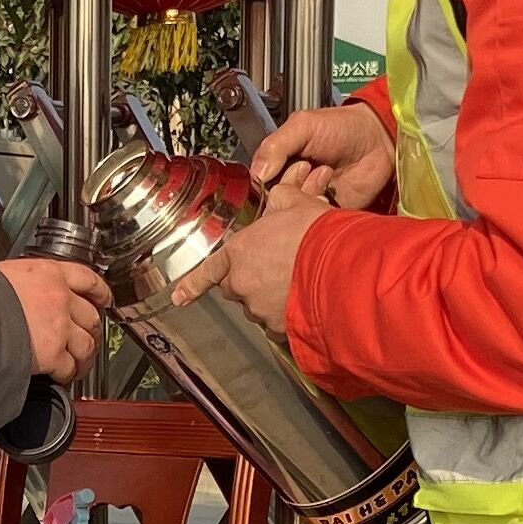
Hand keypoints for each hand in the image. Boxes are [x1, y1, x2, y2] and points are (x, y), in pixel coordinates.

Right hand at [0, 256, 111, 383]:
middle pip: (91, 317)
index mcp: (48, 274)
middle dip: (93, 331)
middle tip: (89, 338)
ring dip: (84, 357)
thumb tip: (20, 293)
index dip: (99, 292)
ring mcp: (59, 328)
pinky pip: (69, 367)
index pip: (87, 279)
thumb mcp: (3, 275)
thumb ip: (23, 284)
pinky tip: (61, 376)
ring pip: (87, 346)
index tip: (103, 299)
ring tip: (78, 365)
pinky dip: (67, 374)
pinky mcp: (53, 354)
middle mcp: (60, 299)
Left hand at [170, 190, 334, 341]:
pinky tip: (305, 302)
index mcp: (240, 251)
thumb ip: (282, 200)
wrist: (343, 268)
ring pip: (258, 307)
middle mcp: (243, 283)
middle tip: (273, 271)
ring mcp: (259, 308)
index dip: (193, 284)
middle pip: (235, 288)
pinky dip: (287, 316)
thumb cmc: (320, 235)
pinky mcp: (279, 328)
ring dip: (270, 299)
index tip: (179, 297)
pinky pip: (277, 324)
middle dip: (247, 282)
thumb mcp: (298, 204)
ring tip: (298, 283)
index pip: (209, 270)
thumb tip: (282, 194)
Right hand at [249, 99, 394, 210]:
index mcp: (280, 164)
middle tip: (307, 168)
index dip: (264, 184)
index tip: (277, 173)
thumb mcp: (303, 125)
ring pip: (293, 216)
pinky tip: (330, 195)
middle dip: (288, 190)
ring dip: (306, 198)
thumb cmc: (343, 127)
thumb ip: (276, 145)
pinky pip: (314, 223)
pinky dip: (319, 213)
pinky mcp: (328, 214)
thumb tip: (257, 173)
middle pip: (274, 203)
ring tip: (325, 175)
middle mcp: (292, 185)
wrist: (379, 140)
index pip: (258, 184)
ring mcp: (310, 200)